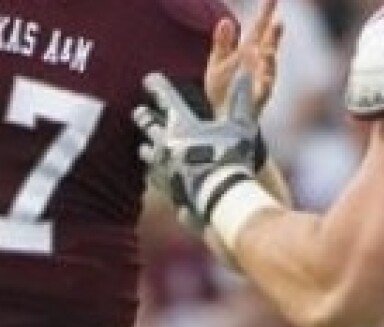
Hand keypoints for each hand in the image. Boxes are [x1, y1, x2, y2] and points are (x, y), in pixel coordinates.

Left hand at [135, 71, 262, 226]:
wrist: (221, 196)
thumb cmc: (232, 158)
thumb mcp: (241, 126)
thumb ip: (241, 100)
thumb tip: (245, 73)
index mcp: (182, 125)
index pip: (165, 98)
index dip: (156, 86)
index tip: (148, 80)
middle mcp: (165, 142)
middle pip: (147, 123)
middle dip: (143, 116)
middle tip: (138, 112)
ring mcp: (161, 165)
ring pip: (145, 151)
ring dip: (146, 146)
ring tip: (145, 147)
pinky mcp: (162, 185)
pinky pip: (151, 175)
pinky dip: (153, 171)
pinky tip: (154, 173)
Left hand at [204, 0, 282, 115]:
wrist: (223, 117)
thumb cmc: (223, 89)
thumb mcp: (218, 63)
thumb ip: (222, 43)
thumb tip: (225, 20)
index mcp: (248, 52)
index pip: (258, 29)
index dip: (265, 14)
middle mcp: (259, 64)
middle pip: (268, 45)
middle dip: (273, 35)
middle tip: (277, 23)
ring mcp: (261, 80)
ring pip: (269, 66)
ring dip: (269, 57)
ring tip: (268, 48)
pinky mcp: (260, 97)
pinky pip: (265, 88)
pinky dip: (264, 81)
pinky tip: (263, 75)